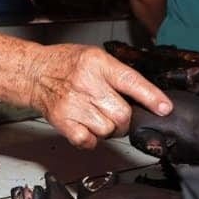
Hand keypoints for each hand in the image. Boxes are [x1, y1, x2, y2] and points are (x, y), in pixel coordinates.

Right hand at [28, 44, 171, 148]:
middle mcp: (86, 84)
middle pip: (122, 114)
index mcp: (97, 64)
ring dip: (107, 128)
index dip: (151, 97)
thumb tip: (146, 96)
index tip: (164, 108)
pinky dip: (91, 139)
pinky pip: (88, 140)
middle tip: (117, 114)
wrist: (34, 73)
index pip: (131, 82)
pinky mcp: (63, 121)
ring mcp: (74, 104)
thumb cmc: (65, 65)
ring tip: (97, 117)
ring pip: (107, 129)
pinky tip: (87, 127)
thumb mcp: (95, 57)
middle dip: (124, 120)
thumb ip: (118, 74)